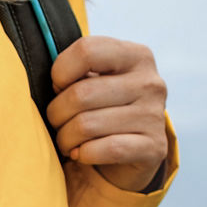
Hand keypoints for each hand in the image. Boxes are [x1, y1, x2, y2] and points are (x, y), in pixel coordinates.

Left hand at [47, 36, 168, 191]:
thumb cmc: (101, 109)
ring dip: (66, 138)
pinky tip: (81, 154)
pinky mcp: (154, 147)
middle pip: (80, 94)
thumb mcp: (93, 80)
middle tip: (57, 122)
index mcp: (136, 56)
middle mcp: (151, 83)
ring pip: (86, 126)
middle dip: (56, 113)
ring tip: (67, 140)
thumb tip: (51, 82)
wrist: (131, 151)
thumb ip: (76, 71)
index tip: (58, 87)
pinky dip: (84, 155)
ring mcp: (155, 116)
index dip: (60, 72)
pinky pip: (106, 149)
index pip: (86, 51)